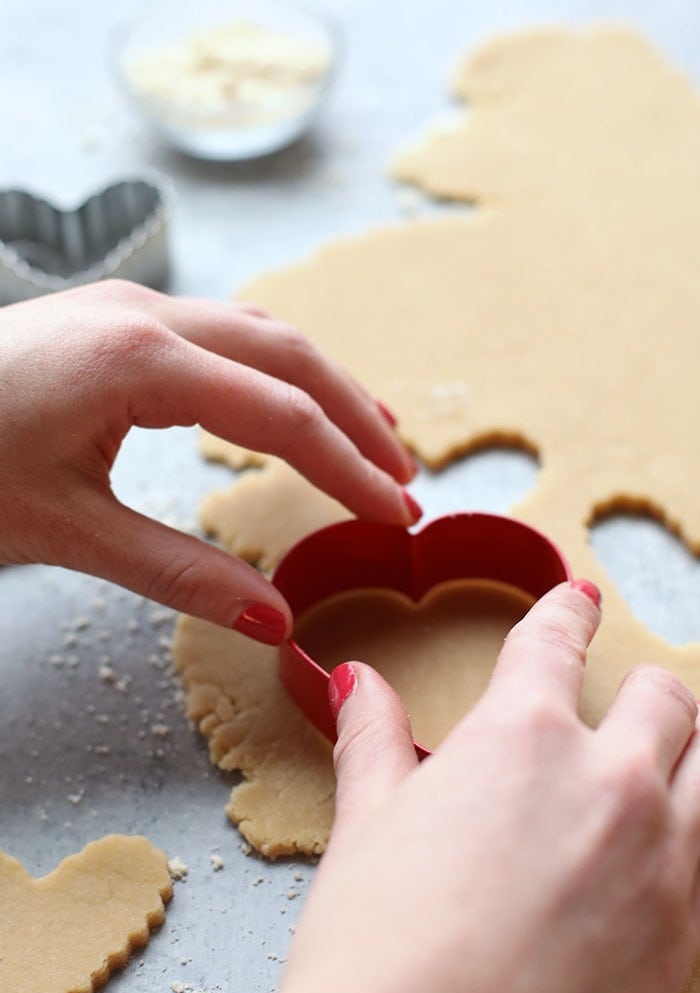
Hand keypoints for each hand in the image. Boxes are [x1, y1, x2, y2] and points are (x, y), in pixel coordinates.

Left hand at [0, 280, 417, 641]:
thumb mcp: (66, 529)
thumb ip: (178, 573)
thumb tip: (273, 621)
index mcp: (139, 358)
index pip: (278, 413)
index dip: (346, 468)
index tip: (396, 514)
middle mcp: (147, 314)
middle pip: (290, 354)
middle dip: (356, 418)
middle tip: (404, 481)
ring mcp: (131, 306)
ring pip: (263, 332)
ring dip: (326, 385)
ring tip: (376, 439)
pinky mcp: (116, 318)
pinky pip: (225, 332)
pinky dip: (277, 371)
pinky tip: (293, 402)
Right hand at [247, 582, 699, 992]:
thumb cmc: (380, 947)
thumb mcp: (368, 825)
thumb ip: (374, 738)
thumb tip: (358, 683)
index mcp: (524, 737)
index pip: (557, 643)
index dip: (566, 613)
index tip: (576, 603)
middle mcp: (611, 782)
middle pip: (666, 699)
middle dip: (643, 691)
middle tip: (623, 704)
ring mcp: (663, 860)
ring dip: (685, 757)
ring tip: (654, 771)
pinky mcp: (686, 935)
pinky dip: (689, 837)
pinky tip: (652, 858)